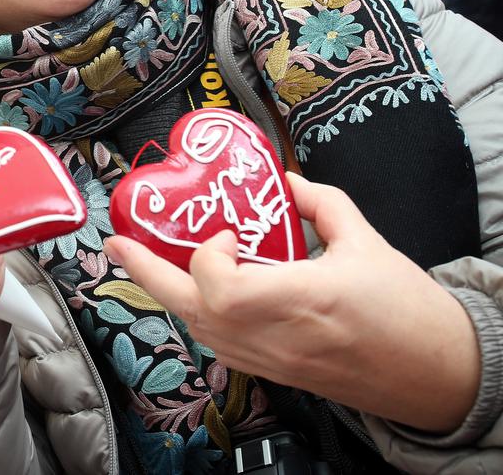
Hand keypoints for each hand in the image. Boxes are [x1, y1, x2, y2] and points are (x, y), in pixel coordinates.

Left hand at [104, 173, 478, 432]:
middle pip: (188, 309)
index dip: (205, 254)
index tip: (224, 232)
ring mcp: (269, 361)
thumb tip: (285, 178)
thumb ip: (322, 203)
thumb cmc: (407, 311)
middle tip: (117, 243)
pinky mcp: (272, 374)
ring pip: (197, 328)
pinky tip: (197, 291)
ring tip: (148, 260)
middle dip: (144, 273)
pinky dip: (198, 314)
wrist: (435, 374)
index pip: (217, 285)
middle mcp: (273, 336)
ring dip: (170, 291)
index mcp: (299, 300)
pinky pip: (217, 344)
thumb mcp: (368, 242)